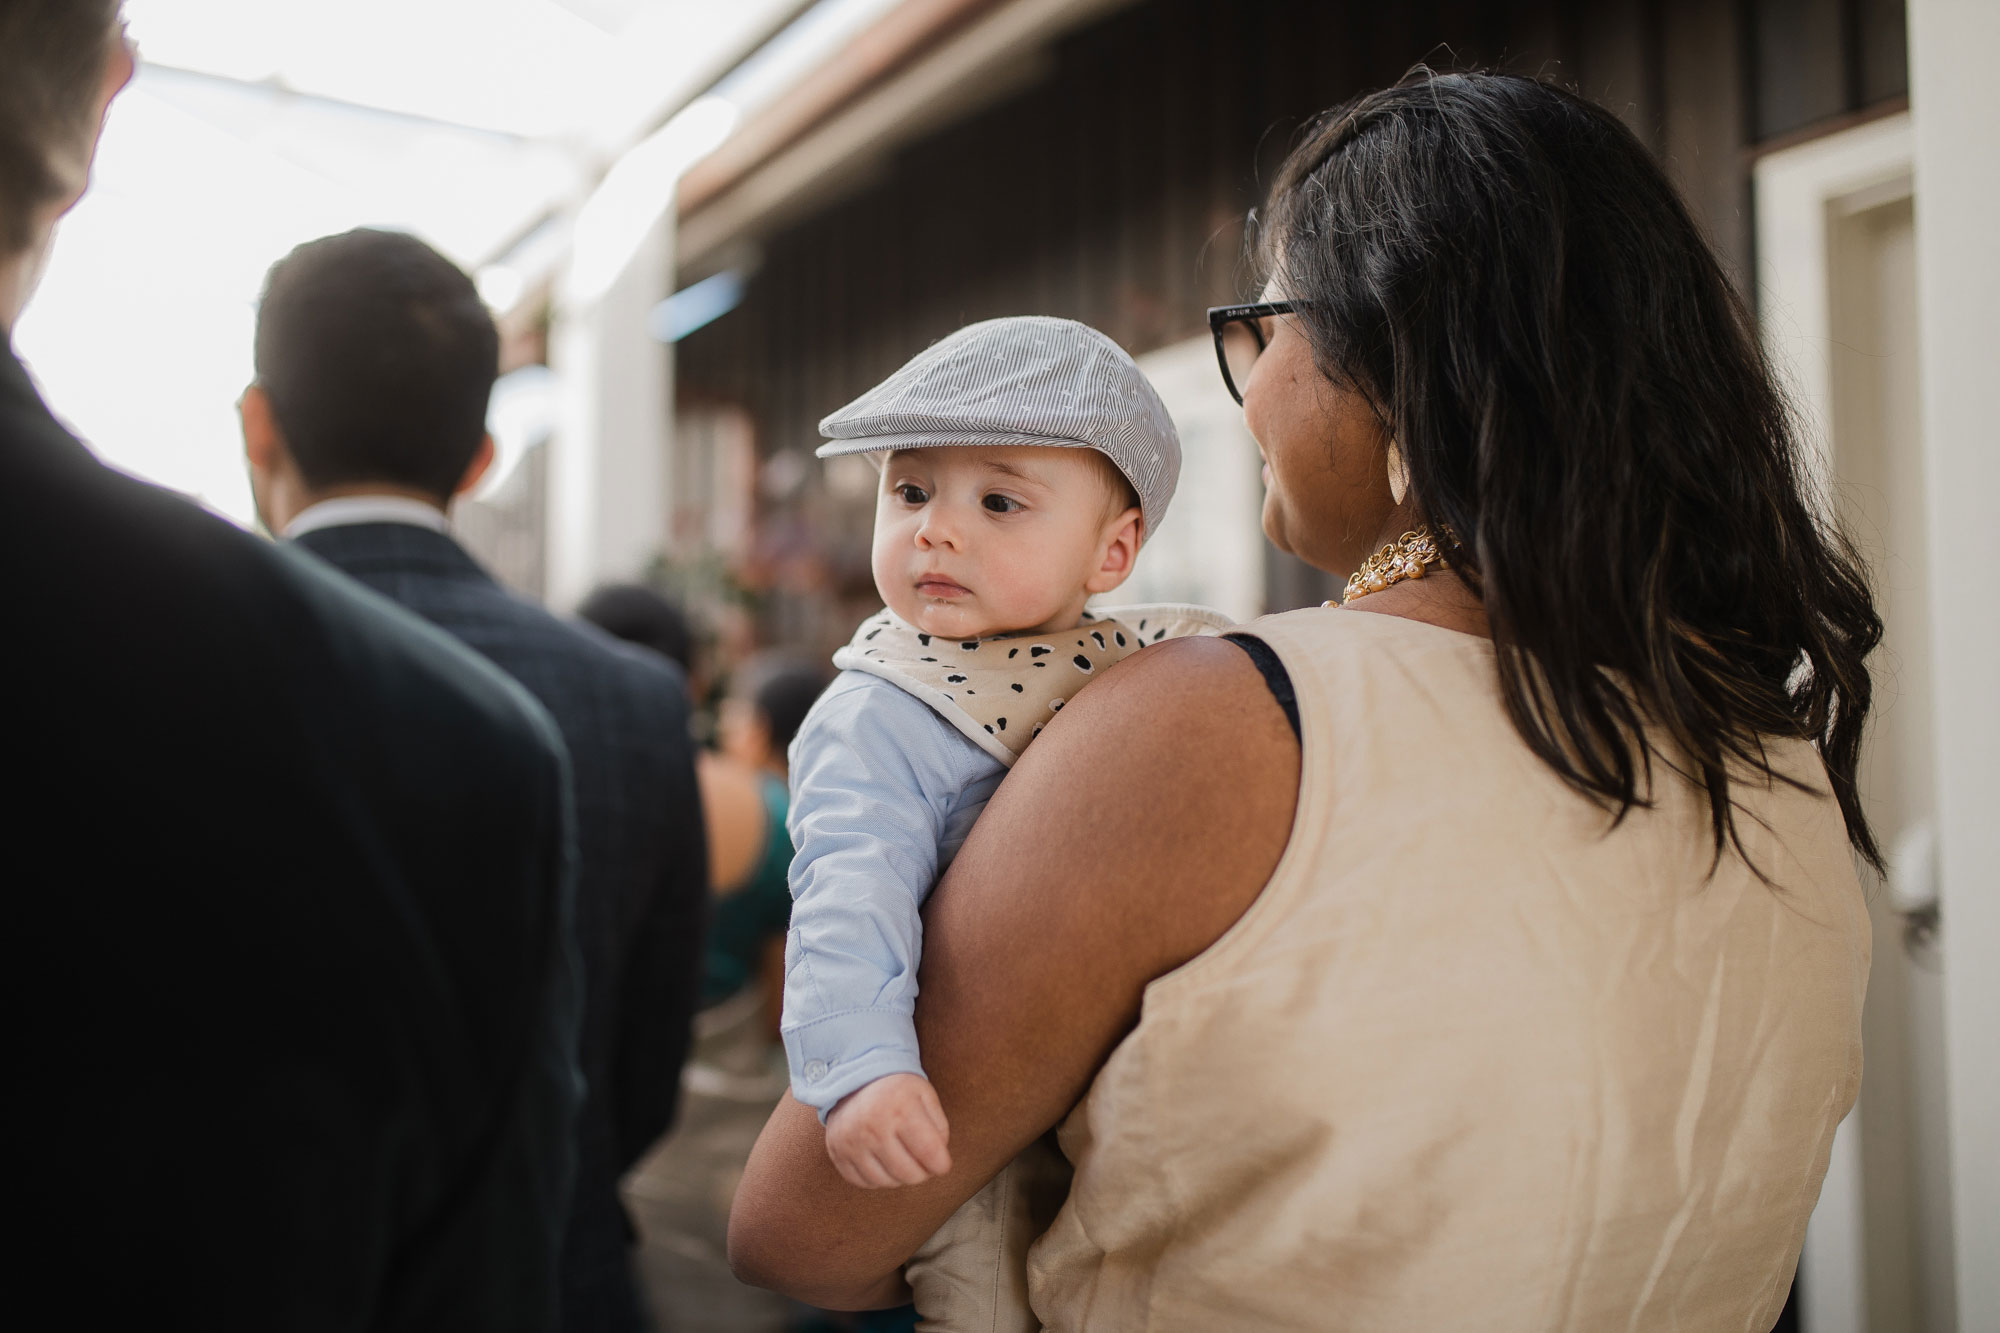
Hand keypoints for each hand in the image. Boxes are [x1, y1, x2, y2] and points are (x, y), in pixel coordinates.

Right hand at [823, 1073, 951, 1188]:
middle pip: (910, 1175)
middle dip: (922, 1172)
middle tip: (920, 1159)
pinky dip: (877, 1177)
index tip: (941, 1162)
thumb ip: (940, 1128)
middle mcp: (873, 1128)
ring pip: (887, 1182)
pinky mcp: (836, 1152)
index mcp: (901, 1110)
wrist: (855, 1077)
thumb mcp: (926, 1096)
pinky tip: (881, 1160)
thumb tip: (938, 1161)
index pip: (931, 1155)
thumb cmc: (896, 1089)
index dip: (942, 1164)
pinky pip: (864, 1182)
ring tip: (900, 1156)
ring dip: (899, 1176)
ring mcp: (852, 1141)